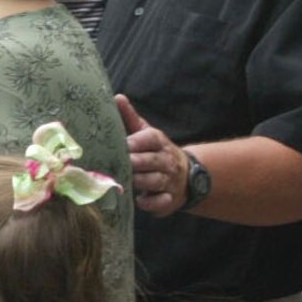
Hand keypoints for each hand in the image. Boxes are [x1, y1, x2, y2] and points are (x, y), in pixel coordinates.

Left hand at [115, 93, 187, 216]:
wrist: (185, 175)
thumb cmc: (155, 152)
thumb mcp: (146, 134)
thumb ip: (130, 118)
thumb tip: (117, 97)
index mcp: (159, 142)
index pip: (150, 138)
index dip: (137, 141)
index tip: (123, 144)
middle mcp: (166, 161)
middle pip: (151, 161)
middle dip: (135, 163)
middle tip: (120, 164)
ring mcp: (169, 181)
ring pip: (155, 181)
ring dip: (140, 182)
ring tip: (124, 182)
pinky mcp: (169, 199)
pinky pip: (161, 202)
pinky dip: (151, 203)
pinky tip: (140, 201)